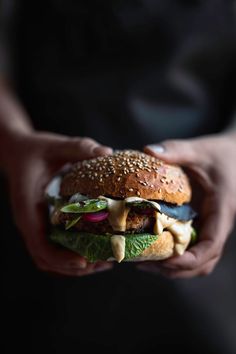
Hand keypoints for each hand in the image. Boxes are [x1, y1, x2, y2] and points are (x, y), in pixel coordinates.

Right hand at [5, 131, 113, 275]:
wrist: (18, 152)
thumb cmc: (36, 150)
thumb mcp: (56, 145)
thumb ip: (78, 147)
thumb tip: (107, 151)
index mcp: (28, 207)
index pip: (39, 243)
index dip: (61, 257)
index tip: (84, 262)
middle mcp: (29, 221)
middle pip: (46, 259)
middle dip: (74, 267)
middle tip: (104, 263)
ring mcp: (34, 226)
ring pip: (49, 258)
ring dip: (74, 266)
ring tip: (103, 263)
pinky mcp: (42, 224)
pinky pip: (53, 248)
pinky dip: (70, 256)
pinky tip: (92, 251)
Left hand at [138, 134, 235, 277]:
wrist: (235, 155)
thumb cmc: (221, 154)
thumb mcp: (200, 150)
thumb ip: (177, 150)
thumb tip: (148, 151)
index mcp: (222, 212)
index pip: (211, 246)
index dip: (188, 260)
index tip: (163, 261)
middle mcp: (217, 225)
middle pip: (202, 263)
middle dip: (175, 270)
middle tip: (143, 264)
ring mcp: (210, 228)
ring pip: (198, 261)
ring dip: (174, 268)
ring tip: (143, 262)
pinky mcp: (202, 225)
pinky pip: (192, 249)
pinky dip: (174, 256)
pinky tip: (152, 248)